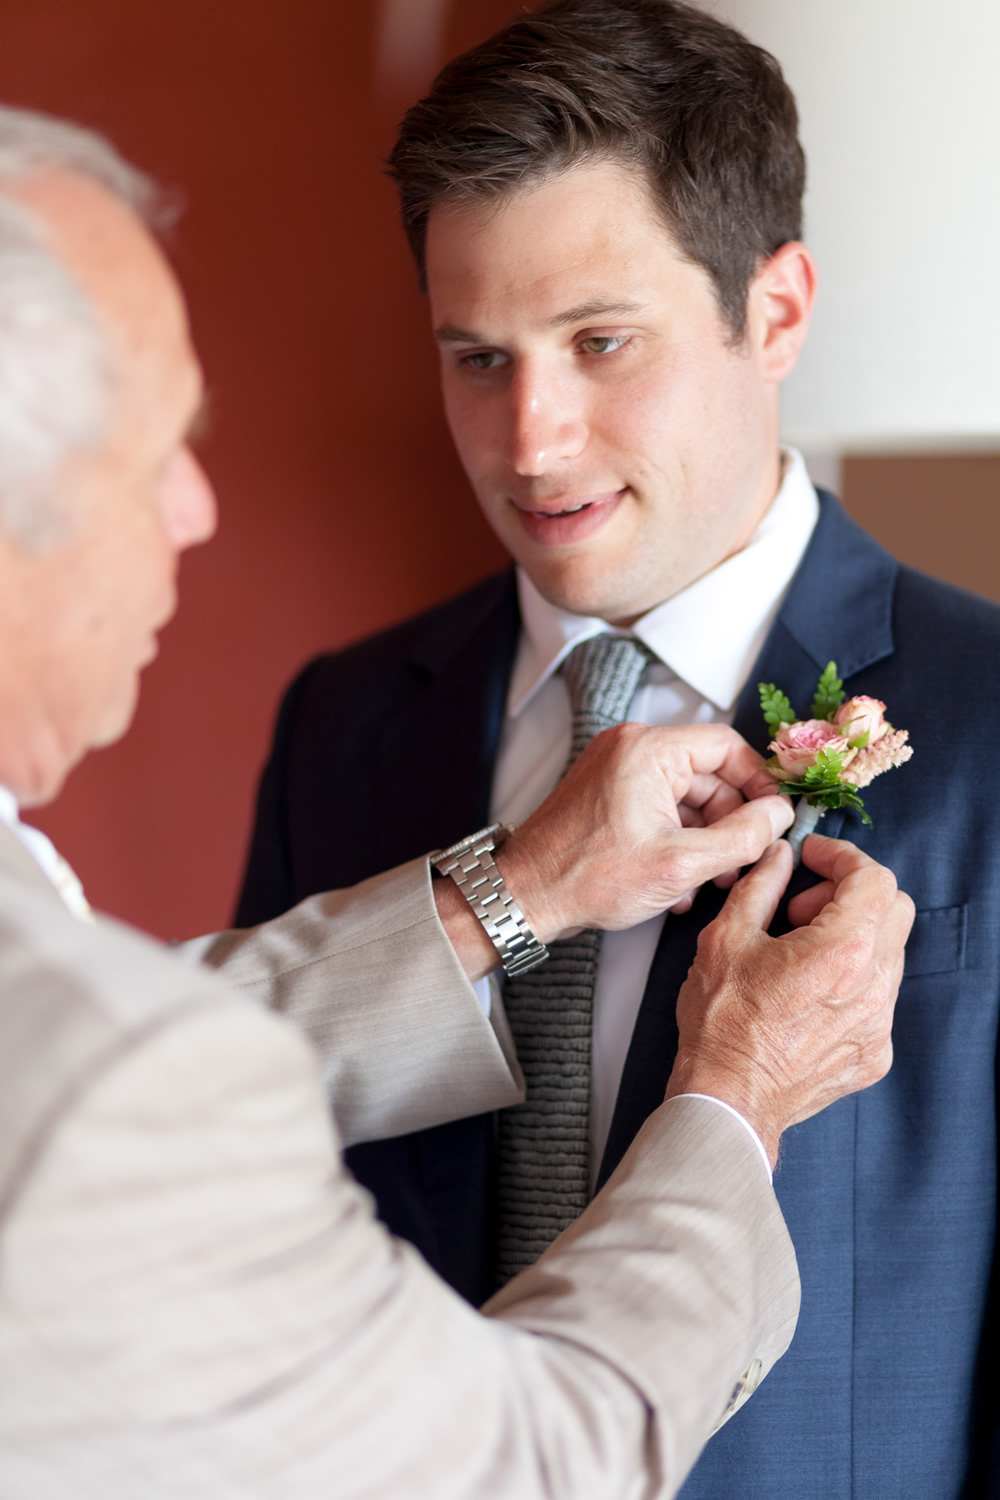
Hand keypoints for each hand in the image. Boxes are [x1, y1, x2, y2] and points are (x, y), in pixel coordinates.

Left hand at [498, 722, 792, 940]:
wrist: (525, 896)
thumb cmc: (589, 878)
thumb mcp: (682, 863)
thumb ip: (743, 837)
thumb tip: (781, 816)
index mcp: (648, 750)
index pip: (727, 745)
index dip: (759, 782)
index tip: (775, 817)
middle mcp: (629, 748)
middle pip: (708, 773)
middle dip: (730, 821)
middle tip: (742, 862)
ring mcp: (615, 769)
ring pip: (685, 795)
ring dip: (704, 838)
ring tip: (711, 881)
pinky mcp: (606, 793)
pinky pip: (658, 807)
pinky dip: (676, 838)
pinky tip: (680, 883)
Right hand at [666, 835, 914, 1165]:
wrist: (727, 1099)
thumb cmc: (721, 1024)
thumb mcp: (726, 938)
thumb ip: (760, 886)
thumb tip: (778, 858)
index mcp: (842, 950)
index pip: (874, 879)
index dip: (843, 857)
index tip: (814, 857)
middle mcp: (873, 986)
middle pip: (895, 910)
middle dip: (852, 894)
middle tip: (802, 907)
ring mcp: (878, 1023)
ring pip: (889, 955)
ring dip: (853, 938)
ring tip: (799, 953)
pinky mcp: (873, 1052)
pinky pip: (878, 998)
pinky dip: (852, 980)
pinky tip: (807, 993)